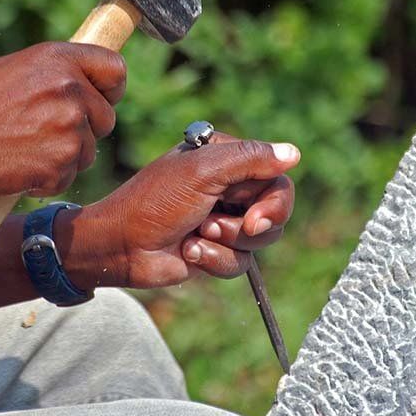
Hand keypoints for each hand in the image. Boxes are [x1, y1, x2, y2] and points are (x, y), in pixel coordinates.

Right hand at [0, 42, 125, 196]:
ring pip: (88, 151)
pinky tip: (20, 167)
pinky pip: (69, 176)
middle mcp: (71, 89)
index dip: (111, 89)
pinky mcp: (62, 163)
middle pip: (106, 118)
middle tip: (48, 135)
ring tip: (25, 150)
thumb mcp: (14, 69)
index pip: (115, 69)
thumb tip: (83, 80)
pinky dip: (49, 179)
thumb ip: (54, 73)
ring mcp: (69, 127)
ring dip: (65, 157)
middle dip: (85, 130)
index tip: (104, 100)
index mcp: (58, 59)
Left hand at [57, 133, 298, 289]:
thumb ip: (250, 159)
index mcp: (226, 158)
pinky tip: (189, 251)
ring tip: (198, 234)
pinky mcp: (216, 249)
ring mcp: (223, 218)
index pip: (274, 175)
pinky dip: (215, 259)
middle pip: (275, 209)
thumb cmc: (155, 202)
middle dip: (252, 226)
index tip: (257, 217)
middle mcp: (228, 186)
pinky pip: (240, 262)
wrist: (121, 246)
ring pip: (260, 240)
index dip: (273, 200)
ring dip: (228, 242)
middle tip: (232, 228)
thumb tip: (294, 153)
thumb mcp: (202, 172)